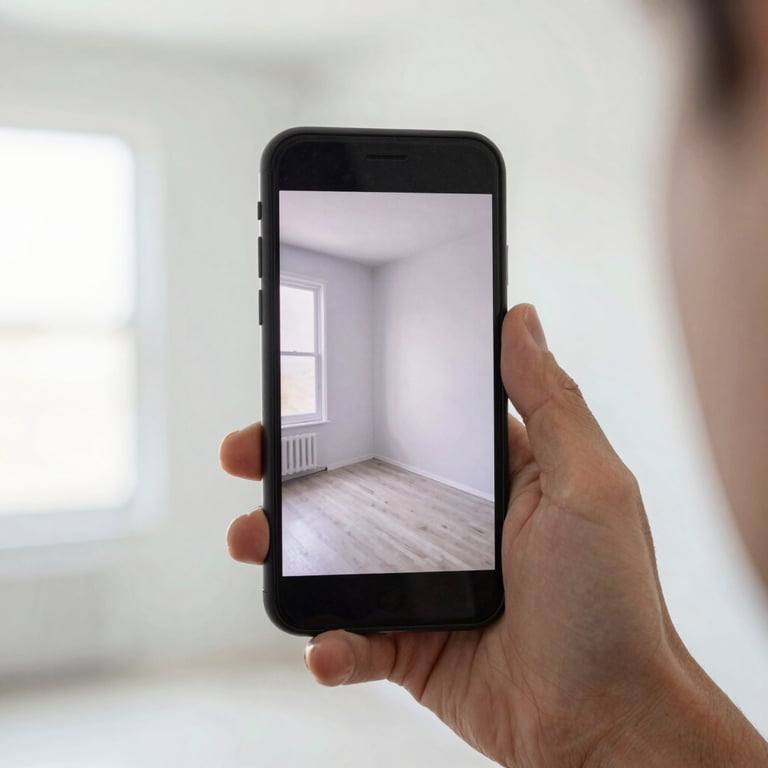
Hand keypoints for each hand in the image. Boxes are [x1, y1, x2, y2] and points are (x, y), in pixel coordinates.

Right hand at [221, 304, 767, 766]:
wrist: (607, 724)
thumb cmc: (612, 601)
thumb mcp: (588, 484)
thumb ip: (550, 401)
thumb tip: (519, 319)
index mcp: (487, 477)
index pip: (407, 422)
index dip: (354, 401)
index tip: (304, 386)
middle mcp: (449, 524)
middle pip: (354, 483)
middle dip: (294, 466)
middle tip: (251, 452)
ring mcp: (423, 584)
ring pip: (334, 556)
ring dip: (284, 547)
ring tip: (253, 537)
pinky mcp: (408, 643)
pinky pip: (353, 637)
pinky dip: (331, 642)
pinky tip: (326, 643)